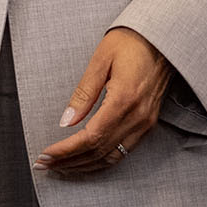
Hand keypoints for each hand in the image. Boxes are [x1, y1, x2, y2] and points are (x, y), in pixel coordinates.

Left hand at [34, 26, 171, 176]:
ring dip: (83, 166)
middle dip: (69, 161)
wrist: (163, 40)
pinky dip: (101, 161)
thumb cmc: (131, 43)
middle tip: (44, 165)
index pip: (91, 137)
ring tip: (60, 167)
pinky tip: (85, 162)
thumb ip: (83, 93)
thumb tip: (66, 120)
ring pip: (111, 157)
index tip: (45, 155)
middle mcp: (138, 117)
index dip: (66, 150)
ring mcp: (145, 123)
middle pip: (99, 152)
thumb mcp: (100, 60)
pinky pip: (123, 152)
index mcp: (124, 100)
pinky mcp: (148, 124)